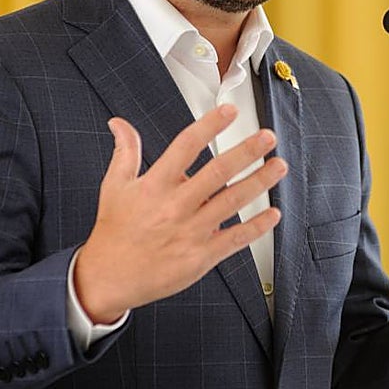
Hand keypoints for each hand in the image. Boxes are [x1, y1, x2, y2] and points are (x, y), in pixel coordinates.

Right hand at [73, 105, 286, 322]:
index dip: (209, 125)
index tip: (229, 111)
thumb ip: (125, 151)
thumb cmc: (115, 231)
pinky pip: (235, 238)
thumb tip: (119, 123)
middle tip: (267, 137)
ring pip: (232, 202)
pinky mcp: (201, 257)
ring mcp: (190, 232)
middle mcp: (175, 206)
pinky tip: (273, 213)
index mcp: (155, 185)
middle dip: (247, 152)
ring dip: (259, 182)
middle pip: (218, 172)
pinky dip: (257, 226)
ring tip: (279, 166)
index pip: (186, 146)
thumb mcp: (115, 186)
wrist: (109, 277)